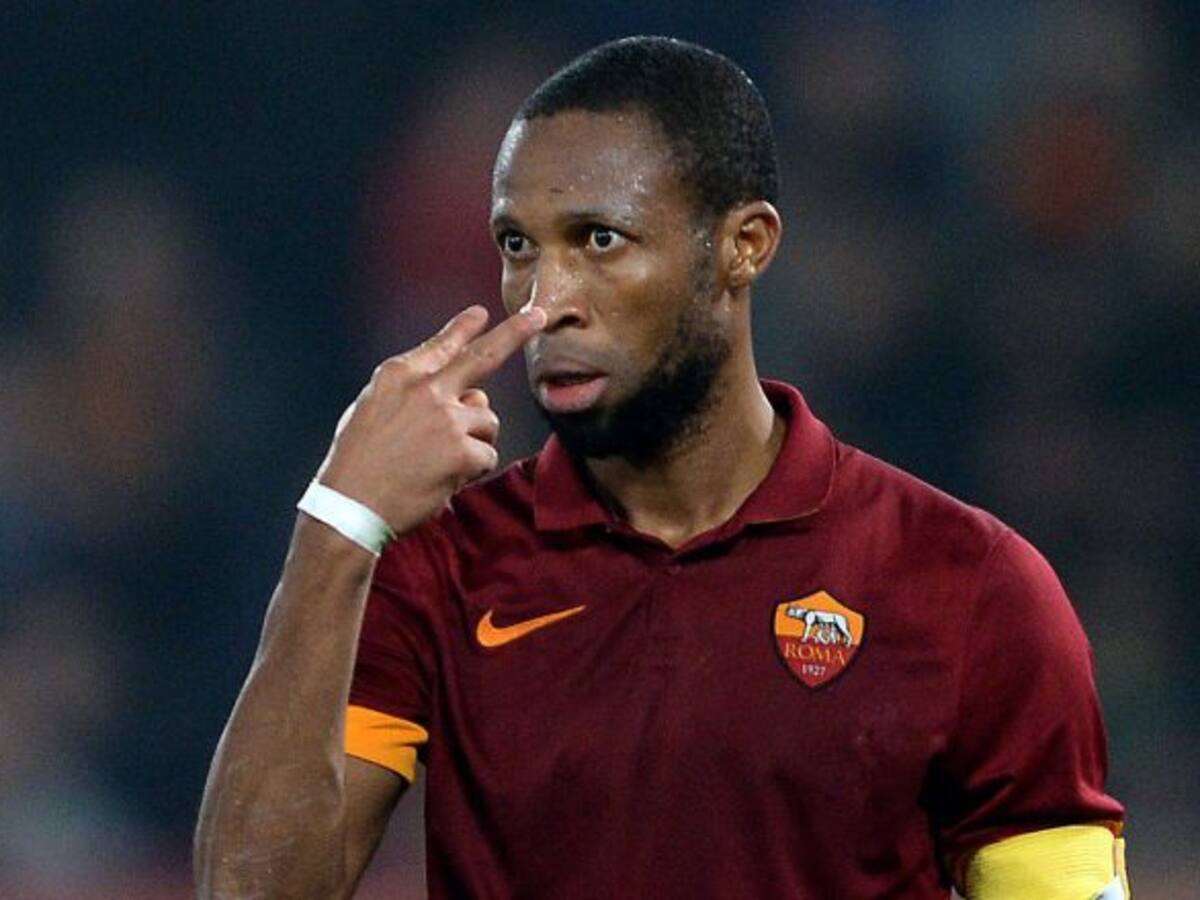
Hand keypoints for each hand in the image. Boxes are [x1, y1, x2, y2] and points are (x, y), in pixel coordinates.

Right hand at [314, 305, 545, 534]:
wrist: (350, 506)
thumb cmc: (357, 463)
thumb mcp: (372, 409)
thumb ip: (415, 394)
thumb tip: (472, 396)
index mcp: (398, 375)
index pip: (441, 346)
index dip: (464, 328)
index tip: (482, 313)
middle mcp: (426, 388)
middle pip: (483, 356)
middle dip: (514, 332)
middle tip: (538, 316)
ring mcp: (448, 418)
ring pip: (487, 421)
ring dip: (474, 441)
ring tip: (437, 461)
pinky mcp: (463, 451)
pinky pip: (486, 456)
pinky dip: (470, 470)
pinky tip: (442, 479)